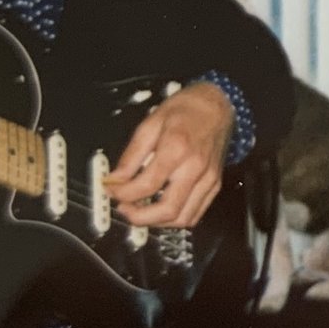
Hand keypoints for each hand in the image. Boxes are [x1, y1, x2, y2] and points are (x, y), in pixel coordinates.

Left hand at [102, 81, 234, 227]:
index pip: (146, 185)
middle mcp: (195, 168)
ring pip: (183, 218)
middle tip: (124, 209)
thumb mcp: (150, 124)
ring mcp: (208, 179)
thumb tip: (115, 178)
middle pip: (167, 209)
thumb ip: (131, 155)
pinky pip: (196, 214)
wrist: (217, 105)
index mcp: (177, 149)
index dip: (123, 193)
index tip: (111, 190)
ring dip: (158, 222)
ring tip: (141, 211)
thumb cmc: (186, 110)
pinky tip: (162, 209)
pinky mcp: (214, 185)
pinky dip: (176, 219)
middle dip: (140, 217)